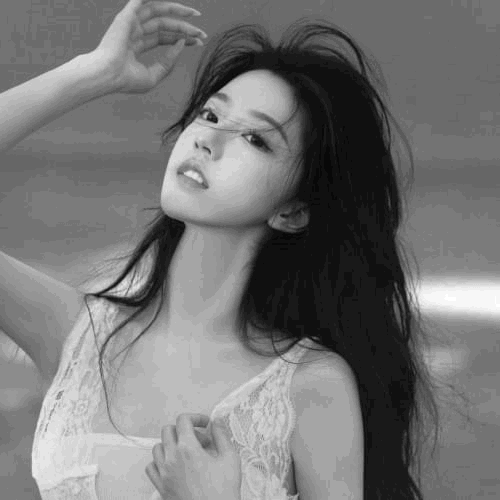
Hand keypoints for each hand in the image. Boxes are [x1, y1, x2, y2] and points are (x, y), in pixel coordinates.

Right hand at [90, 0, 206, 94]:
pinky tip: (173, 2)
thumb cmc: (127, 80)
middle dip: (184, 28)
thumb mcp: (153, 75)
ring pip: (158, 12)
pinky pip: (141, 0)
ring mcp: (130, 23)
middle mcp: (133, 31)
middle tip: (202, 33)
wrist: (109, 75)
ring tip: (195, 15)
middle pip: (164, 25)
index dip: (181, 38)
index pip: (163, 37)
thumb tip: (182, 44)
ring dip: (177, 11)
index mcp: (136, 45)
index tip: (199, 42)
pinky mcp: (126, 16)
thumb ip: (168, 62)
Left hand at [145, 413, 241, 499]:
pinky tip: (173, 466)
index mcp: (188, 448)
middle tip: (198, 439)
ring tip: (186, 452)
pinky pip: (151, 467)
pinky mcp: (160, 487)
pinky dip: (159, 462)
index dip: (196, 417)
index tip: (205, 424)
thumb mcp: (230, 459)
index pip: (183, 420)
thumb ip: (222, 435)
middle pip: (168, 430)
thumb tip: (217, 421)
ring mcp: (164, 474)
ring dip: (170, 444)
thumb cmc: (222, 492)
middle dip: (183, 429)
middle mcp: (172, 458)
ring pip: (157, 447)